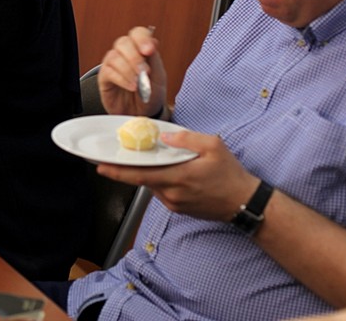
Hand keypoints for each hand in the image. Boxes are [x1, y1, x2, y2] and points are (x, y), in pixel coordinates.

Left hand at [96, 130, 259, 221]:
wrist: (245, 203)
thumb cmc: (231, 174)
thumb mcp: (213, 146)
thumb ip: (186, 139)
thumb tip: (164, 136)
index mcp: (179, 177)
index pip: (141, 175)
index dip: (118, 172)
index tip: (100, 167)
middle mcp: (173, 194)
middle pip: (142, 180)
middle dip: (126, 169)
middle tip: (113, 157)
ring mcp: (175, 203)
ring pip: (151, 185)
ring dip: (146, 173)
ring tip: (147, 159)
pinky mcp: (178, 208)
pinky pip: (161, 191)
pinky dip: (158, 180)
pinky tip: (165, 170)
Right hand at [98, 26, 166, 116]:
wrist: (144, 114)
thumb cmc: (151, 94)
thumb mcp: (159, 77)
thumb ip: (155, 59)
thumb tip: (152, 41)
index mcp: (140, 49)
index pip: (138, 34)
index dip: (142, 39)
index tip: (149, 51)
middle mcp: (125, 53)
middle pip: (123, 42)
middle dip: (135, 57)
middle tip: (145, 71)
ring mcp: (113, 64)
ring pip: (114, 56)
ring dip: (128, 70)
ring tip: (138, 84)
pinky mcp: (104, 77)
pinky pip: (108, 71)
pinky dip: (121, 79)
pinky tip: (131, 87)